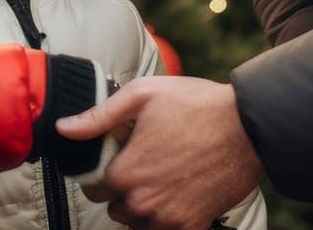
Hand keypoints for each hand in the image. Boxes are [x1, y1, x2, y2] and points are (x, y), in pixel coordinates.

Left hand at [57, 76, 263, 229]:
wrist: (249, 126)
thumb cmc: (196, 104)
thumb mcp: (142, 95)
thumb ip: (98, 117)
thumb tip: (63, 128)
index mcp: (125, 172)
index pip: (93, 189)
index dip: (103, 172)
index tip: (119, 159)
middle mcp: (143, 202)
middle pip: (116, 208)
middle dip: (124, 190)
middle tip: (146, 166)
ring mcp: (169, 218)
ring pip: (140, 224)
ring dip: (145, 208)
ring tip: (163, 179)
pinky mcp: (194, 225)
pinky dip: (170, 220)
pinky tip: (179, 196)